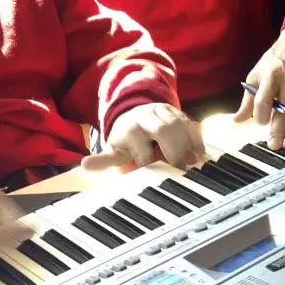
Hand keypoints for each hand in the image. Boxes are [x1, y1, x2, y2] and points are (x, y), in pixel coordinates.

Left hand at [81, 103, 204, 171]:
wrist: (135, 113)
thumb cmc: (125, 140)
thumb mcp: (112, 150)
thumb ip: (102, 160)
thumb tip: (84, 165)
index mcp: (129, 128)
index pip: (139, 143)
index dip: (145, 159)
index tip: (149, 172)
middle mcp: (147, 117)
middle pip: (163, 129)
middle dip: (173, 149)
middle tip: (180, 170)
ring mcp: (163, 112)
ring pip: (179, 123)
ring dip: (188, 144)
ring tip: (192, 164)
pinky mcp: (177, 112)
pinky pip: (189, 122)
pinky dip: (196, 138)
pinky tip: (199, 154)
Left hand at [233, 26, 284, 150]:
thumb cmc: (277, 58)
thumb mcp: (258, 72)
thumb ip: (248, 98)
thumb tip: (237, 119)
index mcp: (271, 76)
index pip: (263, 98)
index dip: (260, 113)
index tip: (260, 122)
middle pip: (282, 108)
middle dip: (278, 129)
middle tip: (274, 145)